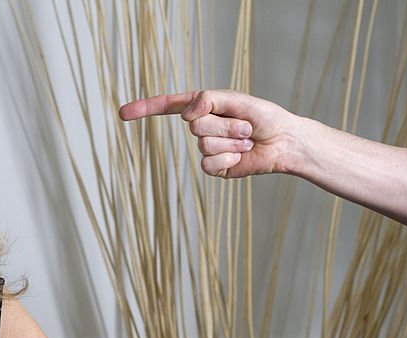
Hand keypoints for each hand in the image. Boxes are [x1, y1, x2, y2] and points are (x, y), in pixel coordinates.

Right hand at [119, 89, 293, 177]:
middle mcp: (201, 128)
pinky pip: (210, 164)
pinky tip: (242, 154)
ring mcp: (206, 149)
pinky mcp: (214, 168)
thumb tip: (186, 114)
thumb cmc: (263, 116)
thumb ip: (208, 99)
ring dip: (232, 140)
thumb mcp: (236, 99)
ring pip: (205, 144)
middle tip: (245, 125)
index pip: (167, 106)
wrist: (283, 142)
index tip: (123, 113)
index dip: (145, 109)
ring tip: (247, 138)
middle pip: (195, 125)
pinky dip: (229, 157)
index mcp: (203, 107)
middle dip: (224, 124)